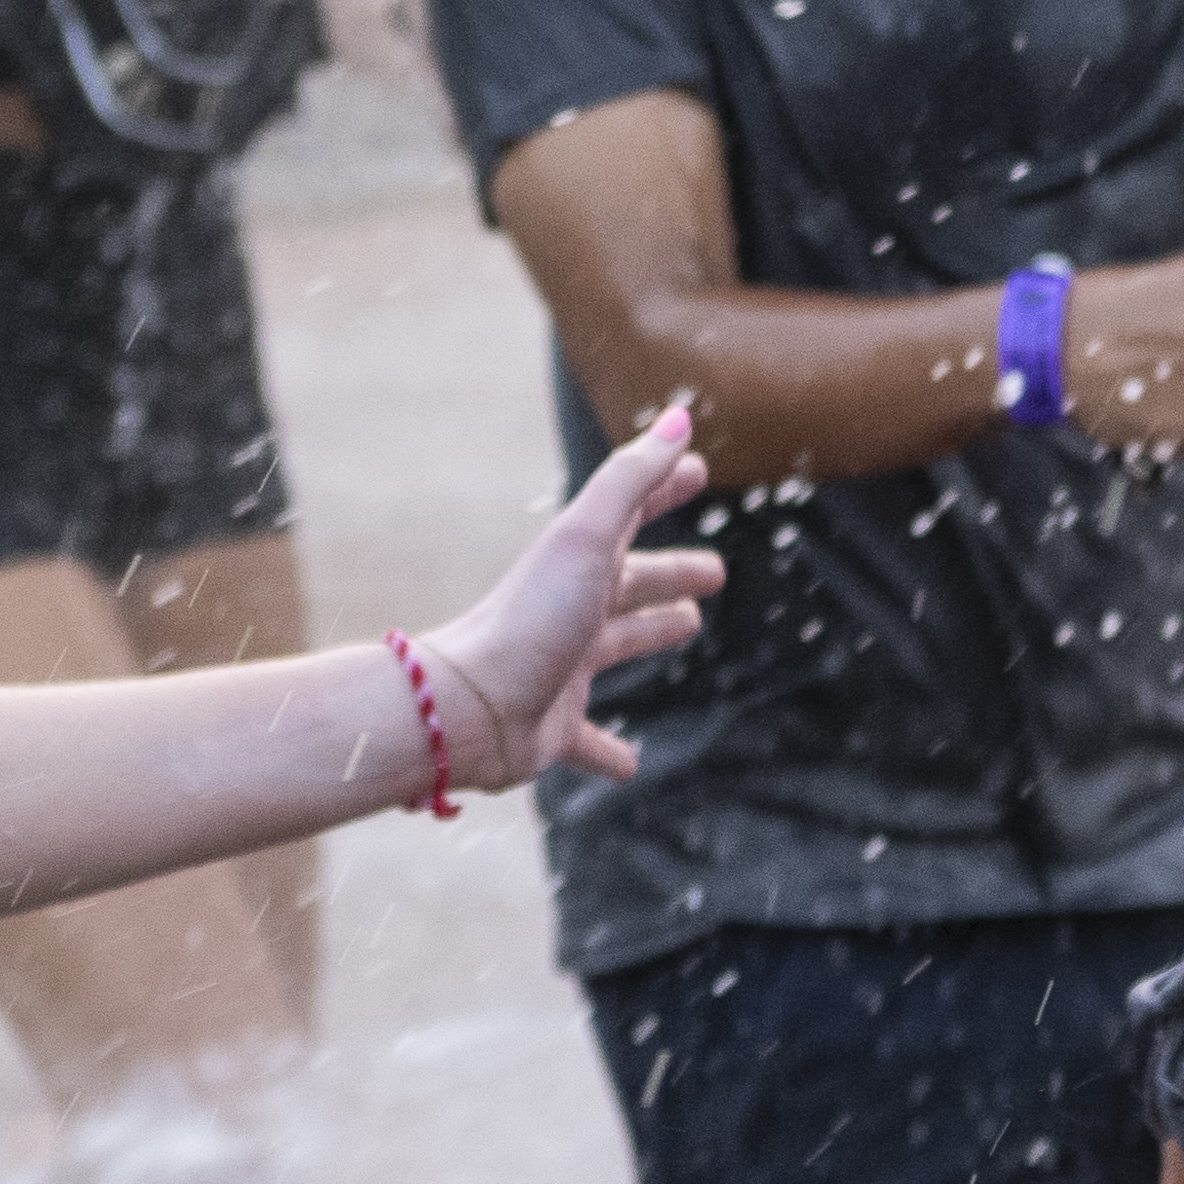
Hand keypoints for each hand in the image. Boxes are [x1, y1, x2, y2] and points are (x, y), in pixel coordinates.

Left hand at [419, 402, 724, 786]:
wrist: (468, 707)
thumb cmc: (531, 619)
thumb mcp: (588, 539)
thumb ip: (631, 479)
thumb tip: (678, 417)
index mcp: (578, 564)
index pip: (628, 513)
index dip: (661, 488)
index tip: (693, 471)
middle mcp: (570, 611)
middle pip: (629, 583)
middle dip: (669, 573)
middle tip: (715, 574)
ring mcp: (561, 668)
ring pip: (614, 646)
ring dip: (647, 634)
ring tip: (685, 626)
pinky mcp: (555, 728)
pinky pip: (588, 741)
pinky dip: (611, 751)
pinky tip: (632, 766)